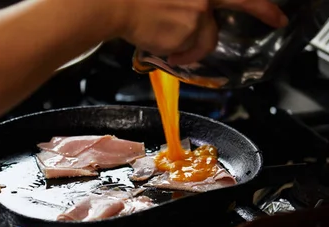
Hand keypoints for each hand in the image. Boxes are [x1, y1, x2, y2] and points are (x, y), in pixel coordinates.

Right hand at [115, 0, 288, 64]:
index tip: (278, 18)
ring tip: (166, 48)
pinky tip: (158, 44)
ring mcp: (196, 18)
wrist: (116, 5)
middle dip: (235, 28)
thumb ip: (187, 4)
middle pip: (215, 29)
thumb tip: (197, 17)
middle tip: (258, 26)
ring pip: (200, 43)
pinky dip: (173, 54)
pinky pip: (184, 53)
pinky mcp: (185, 35)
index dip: (263, 8)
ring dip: (185, 50)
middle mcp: (203, 1)